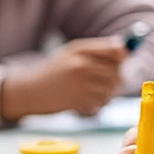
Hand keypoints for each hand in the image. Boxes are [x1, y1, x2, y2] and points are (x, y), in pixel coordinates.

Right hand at [0, 37, 125, 119]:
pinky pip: (102, 102)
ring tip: (98, 93)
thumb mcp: (69, 54)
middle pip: (116, 70)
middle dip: (117, 77)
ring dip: (110, 92)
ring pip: (111, 88)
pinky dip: (100, 103)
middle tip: (110, 81)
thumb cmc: (52, 72)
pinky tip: (89, 101)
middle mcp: (80, 64)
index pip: (114, 50)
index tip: (124, 58)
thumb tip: (124, 50)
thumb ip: (95, 50)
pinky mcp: (79, 101)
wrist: (29, 91)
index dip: (123, 55)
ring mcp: (80, 83)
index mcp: (79, 49)